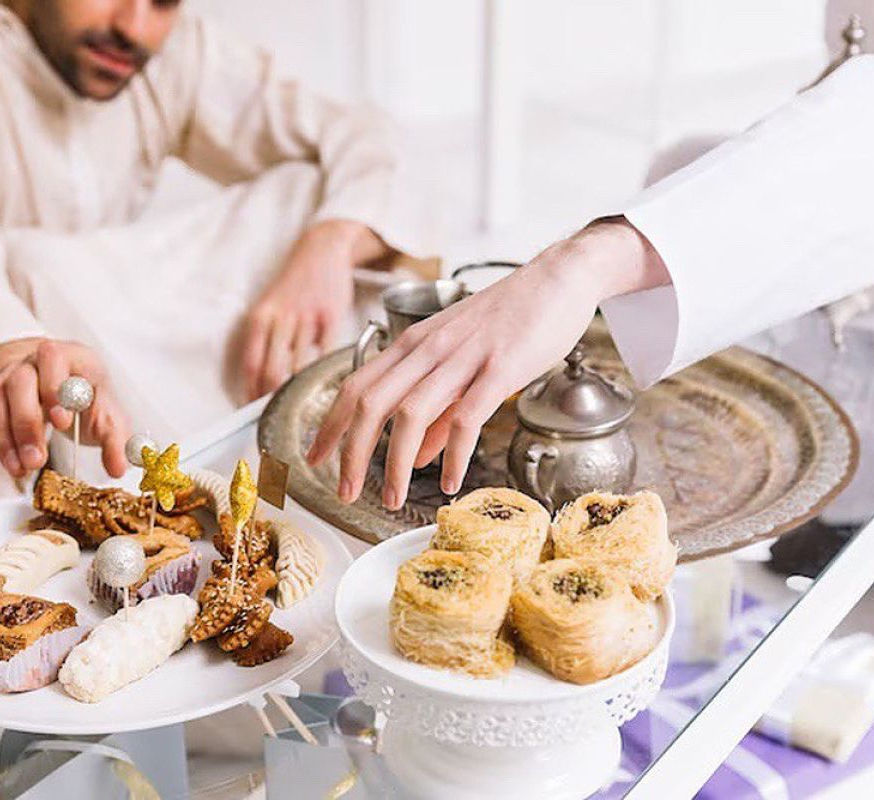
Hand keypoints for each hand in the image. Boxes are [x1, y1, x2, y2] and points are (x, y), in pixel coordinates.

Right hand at [0, 338, 129, 479]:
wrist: (63, 390)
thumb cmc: (88, 397)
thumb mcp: (107, 415)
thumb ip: (114, 441)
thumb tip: (118, 468)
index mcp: (71, 356)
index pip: (56, 361)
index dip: (56, 389)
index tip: (62, 421)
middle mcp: (36, 360)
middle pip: (23, 380)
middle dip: (28, 421)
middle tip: (39, 457)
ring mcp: (12, 374)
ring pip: (2, 398)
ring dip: (12, 437)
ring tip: (28, 467)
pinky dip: (3, 445)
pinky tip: (16, 467)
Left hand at [242, 220, 389, 400]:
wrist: (322, 249)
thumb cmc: (294, 285)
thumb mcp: (270, 307)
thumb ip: (265, 340)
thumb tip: (261, 383)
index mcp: (260, 318)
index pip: (251, 365)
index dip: (250, 394)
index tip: (251, 414)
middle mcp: (280, 318)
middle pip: (272, 370)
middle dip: (274, 400)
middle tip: (279, 419)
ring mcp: (306, 318)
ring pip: (299, 366)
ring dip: (300, 391)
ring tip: (303, 409)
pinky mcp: (331, 316)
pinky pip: (326, 353)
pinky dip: (323, 373)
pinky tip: (323, 385)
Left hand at [306, 219, 668, 507]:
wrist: (559, 277)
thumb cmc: (511, 319)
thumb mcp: (462, 358)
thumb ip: (437, 409)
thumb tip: (415, 454)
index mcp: (414, 343)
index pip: (357, 386)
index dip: (330, 425)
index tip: (313, 458)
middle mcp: (429, 348)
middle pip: (371, 403)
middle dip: (350, 453)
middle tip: (344, 492)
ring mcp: (463, 356)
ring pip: (410, 413)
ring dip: (394, 463)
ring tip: (390, 499)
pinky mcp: (500, 367)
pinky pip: (466, 417)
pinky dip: (452, 455)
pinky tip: (447, 483)